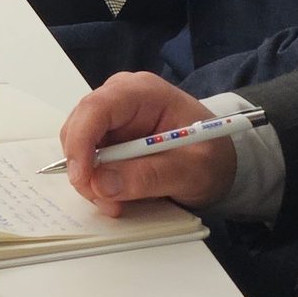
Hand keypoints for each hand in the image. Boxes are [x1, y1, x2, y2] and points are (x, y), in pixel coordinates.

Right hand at [58, 73, 236, 217]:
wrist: (219, 162)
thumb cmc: (212, 158)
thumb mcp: (192, 171)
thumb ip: (150, 176)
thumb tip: (102, 185)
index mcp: (141, 92)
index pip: (96, 108)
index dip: (81, 142)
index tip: (83, 179)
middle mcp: (118, 97)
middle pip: (79, 126)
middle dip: (85, 167)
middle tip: (106, 202)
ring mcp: (111, 116)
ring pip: (78, 145)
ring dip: (90, 178)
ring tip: (116, 204)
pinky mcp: (108, 136)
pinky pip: (88, 157)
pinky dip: (96, 181)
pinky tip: (117, 195)